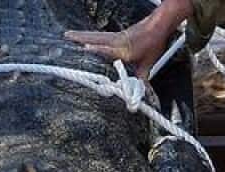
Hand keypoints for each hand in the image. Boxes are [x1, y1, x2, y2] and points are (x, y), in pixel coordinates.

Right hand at [65, 0, 191, 78]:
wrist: (158, 25)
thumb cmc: (153, 43)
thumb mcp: (148, 64)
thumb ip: (141, 79)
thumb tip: (139, 93)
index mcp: (124, 49)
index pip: (109, 50)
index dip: (98, 49)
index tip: (86, 48)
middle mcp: (117, 41)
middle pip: (96, 38)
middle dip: (80, 38)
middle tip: (66, 36)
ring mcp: (116, 36)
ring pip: (96, 35)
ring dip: (82, 35)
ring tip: (68, 34)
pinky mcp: (117, 34)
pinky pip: (100, 35)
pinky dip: (90, 35)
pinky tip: (83, 37)